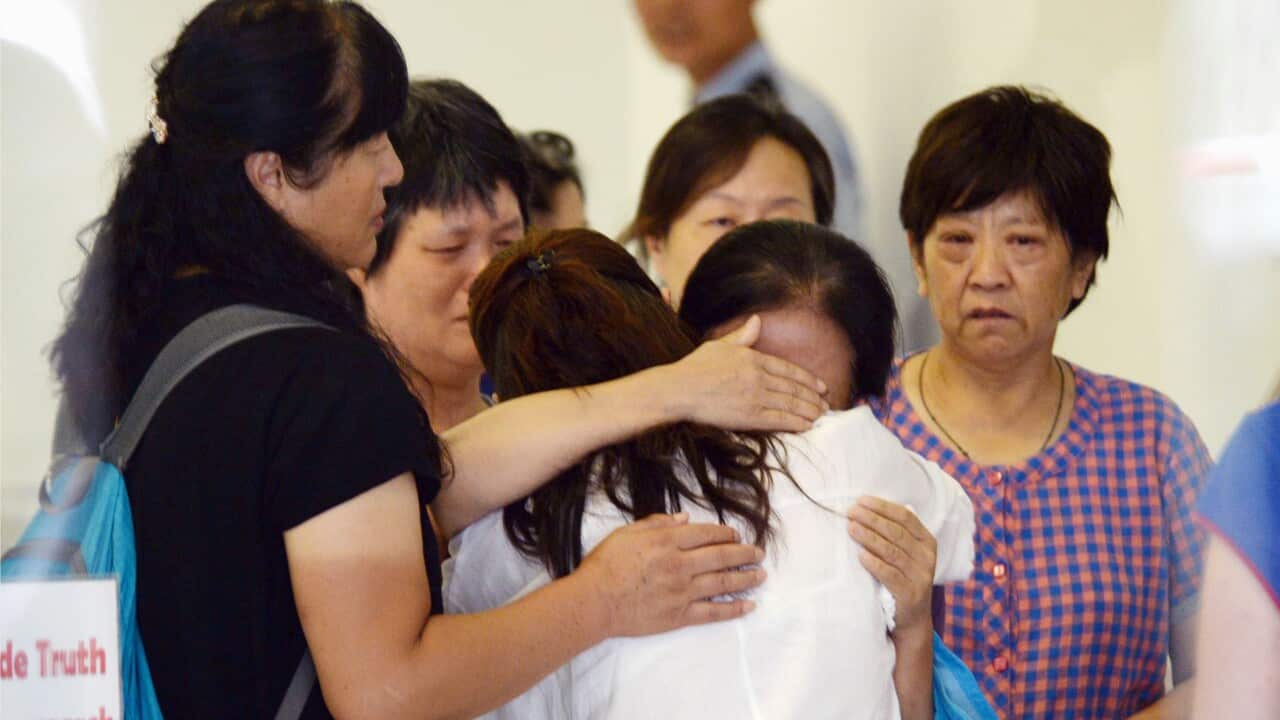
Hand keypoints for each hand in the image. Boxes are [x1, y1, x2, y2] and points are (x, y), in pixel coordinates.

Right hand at [577, 512, 766, 637]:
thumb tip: (685, 519)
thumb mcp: (628, 532)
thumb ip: (657, 523)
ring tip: (760, 575)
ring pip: (722, 583)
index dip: (725, 533)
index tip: (736, 535)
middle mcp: (680, 565)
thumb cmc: (606, 564)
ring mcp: (682, 592)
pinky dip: (734, 608)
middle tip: (759, 552)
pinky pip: (713, 612)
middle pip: (721, 557)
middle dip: (744, 554)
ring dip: (745, 578)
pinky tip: (749, 605)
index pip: (706, 534)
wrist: (595, 601)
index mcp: (668, 542)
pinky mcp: (680, 615)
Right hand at [661, 315, 827, 431]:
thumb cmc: (695, 367)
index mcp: (753, 358)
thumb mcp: (719, 345)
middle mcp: (759, 377)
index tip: (821, 386)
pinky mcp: (749, 416)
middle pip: (794, 388)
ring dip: (809, 410)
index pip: (788, 369)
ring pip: (791, 404)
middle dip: (813, 397)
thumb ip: (742, 336)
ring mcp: (756, 397)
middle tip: (826, 403)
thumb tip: (757, 320)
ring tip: (820, 415)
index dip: (808, 379)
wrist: (680, 390)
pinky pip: (780, 420)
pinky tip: (807, 425)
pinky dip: (796, 422)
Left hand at [848, 496, 936, 633]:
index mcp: (927, 542)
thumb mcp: (905, 554)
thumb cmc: (901, 578)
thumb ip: (894, 534)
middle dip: (872, 519)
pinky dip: (874, 563)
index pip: (906, 517)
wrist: (911, 619)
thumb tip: (865, 509)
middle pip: (897, 532)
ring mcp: (921, 576)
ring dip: (869, 537)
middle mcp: (927, 557)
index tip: (861, 501)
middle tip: (851, 512)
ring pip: (892, 551)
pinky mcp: (910, 594)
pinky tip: (860, 555)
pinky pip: (890, 574)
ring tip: (851, 528)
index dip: (883, 507)